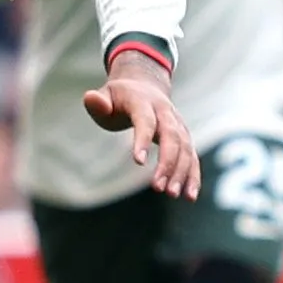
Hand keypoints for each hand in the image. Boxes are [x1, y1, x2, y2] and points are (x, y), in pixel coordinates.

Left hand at [81, 63, 197, 198]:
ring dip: (181, 172)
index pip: (146, 120)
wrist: (145, 85)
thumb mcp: (105, 96)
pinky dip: (193, 175)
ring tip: (173, 194)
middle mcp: (165, 112)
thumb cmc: (120, 97)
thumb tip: (89, 98)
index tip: (138, 162)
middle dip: (167, 162)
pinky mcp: (184, 137)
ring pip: (185, 148)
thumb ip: (98, 102)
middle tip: (157, 187)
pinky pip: (192, 157)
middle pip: (172, 136)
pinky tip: (190, 196)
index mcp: (144, 101)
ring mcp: (178, 124)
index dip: (142, 139)